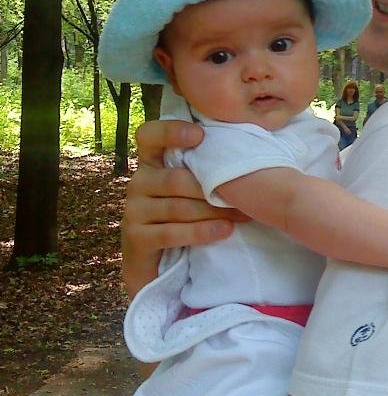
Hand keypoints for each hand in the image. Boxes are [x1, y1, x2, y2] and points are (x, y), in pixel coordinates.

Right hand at [121, 119, 244, 296]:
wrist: (155, 263)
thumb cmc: (182, 216)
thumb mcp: (189, 188)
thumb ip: (201, 168)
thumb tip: (246, 148)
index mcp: (150, 162)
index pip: (148, 135)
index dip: (170, 132)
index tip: (200, 135)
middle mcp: (138, 182)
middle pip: (176, 180)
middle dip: (213, 188)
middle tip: (246, 194)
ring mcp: (133, 210)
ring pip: (178, 207)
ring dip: (214, 211)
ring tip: (243, 214)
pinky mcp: (136, 238)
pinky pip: (172, 232)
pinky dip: (202, 231)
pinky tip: (225, 230)